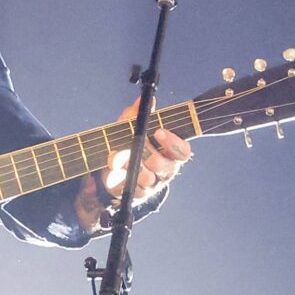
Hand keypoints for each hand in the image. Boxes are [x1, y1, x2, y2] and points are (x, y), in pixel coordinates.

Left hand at [74, 100, 193, 229]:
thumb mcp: (130, 125)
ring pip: (147, 178)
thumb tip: (146, 99)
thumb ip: (138, 113)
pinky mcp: (139, 194)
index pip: (183, 151)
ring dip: (130, 166)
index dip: (173, 142)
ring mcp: (153, 184)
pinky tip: (114, 171)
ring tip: (119, 157)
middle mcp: (166, 169)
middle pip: (165, 166)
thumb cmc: (128, 142)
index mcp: (171, 153)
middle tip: (133, 145)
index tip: (158, 132)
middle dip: (146, 154)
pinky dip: (120, 178)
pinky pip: (132, 189)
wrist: (111, 166)